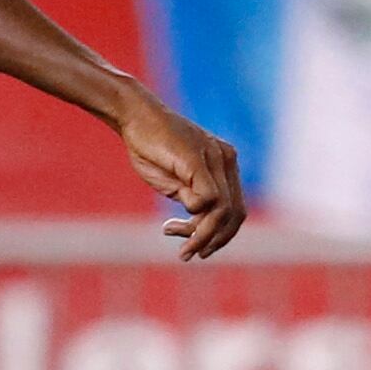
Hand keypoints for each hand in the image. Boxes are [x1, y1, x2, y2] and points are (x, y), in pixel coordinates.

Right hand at [111, 85, 244, 257]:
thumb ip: (192, 198)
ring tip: (179, 246)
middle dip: (214, 241)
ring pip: (223, 212)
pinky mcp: (197, 160)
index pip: (236, 210)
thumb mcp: (176, 181)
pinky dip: (193, 220)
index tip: (195, 246)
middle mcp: (226, 160)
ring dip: (201, 236)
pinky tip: (171, 226)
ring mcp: (214, 159)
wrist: (135, 115)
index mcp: (225, 163)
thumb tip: (201, 227)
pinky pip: (207, 200)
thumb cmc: (151, 146)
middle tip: (188, 254)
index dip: (220, 236)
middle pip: (235, 215)